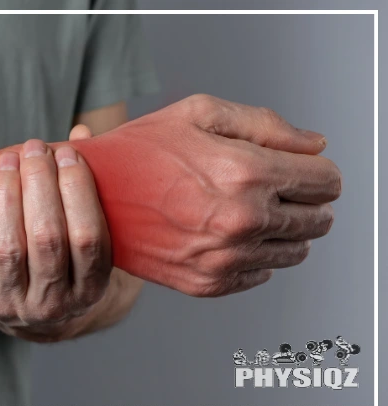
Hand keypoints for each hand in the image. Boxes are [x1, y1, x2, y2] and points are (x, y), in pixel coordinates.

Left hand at [0, 126, 111, 341]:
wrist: (29, 314)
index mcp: (91, 289)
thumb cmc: (61, 259)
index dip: (77, 189)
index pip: (88, 237)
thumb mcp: (85, 237)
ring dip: (7, 195)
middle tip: (34, 148)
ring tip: (8, 160)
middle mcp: (53, 304)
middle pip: (46, 238)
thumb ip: (86, 189)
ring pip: (8, 247)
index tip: (67, 153)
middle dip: (40, 184)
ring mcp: (13, 306)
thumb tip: (82, 133)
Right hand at [70, 94, 341, 296]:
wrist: (87, 199)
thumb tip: (314, 147)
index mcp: (245, 172)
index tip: (299, 168)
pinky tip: (225, 233)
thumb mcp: (198, 113)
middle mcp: (241, 221)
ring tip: (245, 209)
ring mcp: (224, 258)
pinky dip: (254, 255)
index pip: (327, 182)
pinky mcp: (207, 284)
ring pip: (294, 251)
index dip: (317, 171)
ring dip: (281, 229)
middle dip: (305, 201)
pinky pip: (261, 275)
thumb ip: (266, 125)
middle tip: (271, 187)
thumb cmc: (139, 151)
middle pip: (318, 220)